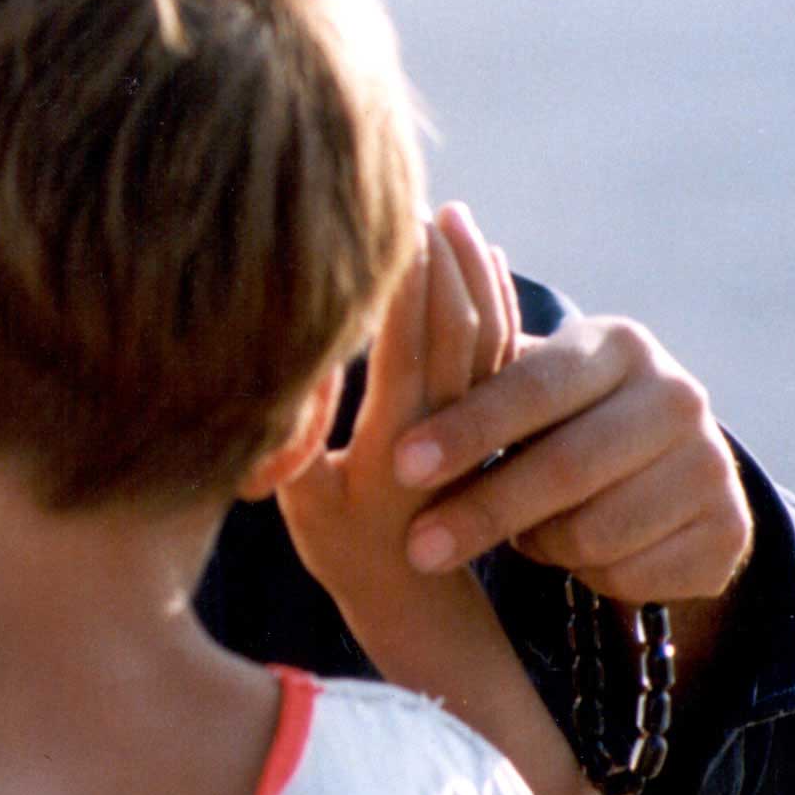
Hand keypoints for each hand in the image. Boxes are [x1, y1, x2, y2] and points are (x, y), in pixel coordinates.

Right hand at [277, 205, 516, 620]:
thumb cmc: (339, 545)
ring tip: (452, 213)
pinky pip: (503, 349)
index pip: (407, 346)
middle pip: (457, 327)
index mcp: (395, 444)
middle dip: (440, 260)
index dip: (402, 283)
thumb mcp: (302, 501)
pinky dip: (497, 297)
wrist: (416, 595)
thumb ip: (294, 438)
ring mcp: (474, 421)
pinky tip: (485, 255)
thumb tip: (290, 367)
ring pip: (490, 333)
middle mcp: (444, 426)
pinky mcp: (487, 419)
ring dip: (472, 269)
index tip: (388, 220)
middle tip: (417, 199)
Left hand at [390, 282, 751, 610]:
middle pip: (566, 467)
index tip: (401, 463)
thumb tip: (363, 365)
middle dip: (483, 511)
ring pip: (597, 530)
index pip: (533, 385)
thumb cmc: (552, 421)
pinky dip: (588, 577)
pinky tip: (574, 555)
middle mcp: (678, 395)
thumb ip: (460, 377)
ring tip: (514, 535)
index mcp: (617, 344)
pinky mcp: (731, 532)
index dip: (467, 427)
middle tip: (417, 548)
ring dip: (537, 545)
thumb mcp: (516, 389)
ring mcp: (713, 464)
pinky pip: (634, 576)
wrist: (659, 473)